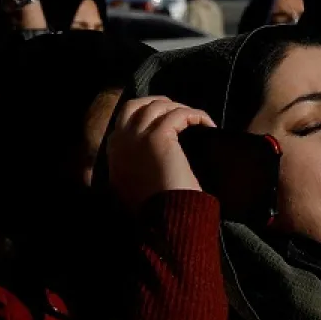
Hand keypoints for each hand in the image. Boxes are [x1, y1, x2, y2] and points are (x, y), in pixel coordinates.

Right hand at [106, 96, 213, 211]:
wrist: (162, 217)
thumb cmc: (153, 206)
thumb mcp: (132, 182)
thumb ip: (134, 163)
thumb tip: (151, 152)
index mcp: (113, 149)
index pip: (126, 117)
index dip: (148, 113)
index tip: (167, 119)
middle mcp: (120, 139)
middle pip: (138, 104)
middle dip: (160, 103)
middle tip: (181, 111)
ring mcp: (137, 136)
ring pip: (159, 106)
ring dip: (181, 108)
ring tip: (197, 120)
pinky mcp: (158, 137)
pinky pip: (179, 114)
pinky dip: (196, 115)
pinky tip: (207, 125)